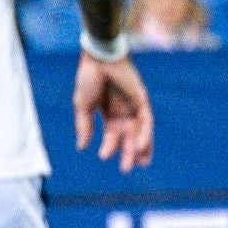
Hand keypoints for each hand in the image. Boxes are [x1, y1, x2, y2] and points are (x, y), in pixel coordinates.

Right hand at [72, 51, 154, 172]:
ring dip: (140, 147)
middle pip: (129, 137)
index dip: (109, 146)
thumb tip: (82, 148)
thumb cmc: (89, 77)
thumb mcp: (83, 105)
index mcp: (110, 113)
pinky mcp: (142, 99)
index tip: (103, 156)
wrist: (98, 57)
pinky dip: (144, 134)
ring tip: (139, 163)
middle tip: (127, 169)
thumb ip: (84, 126)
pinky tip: (140, 145)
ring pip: (140, 131)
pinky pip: (146, 120)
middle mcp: (124, 112)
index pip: (112, 135)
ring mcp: (134, 105)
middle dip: (129, 153)